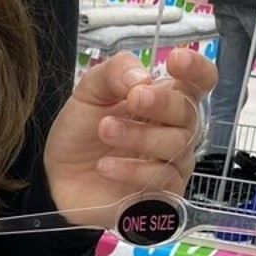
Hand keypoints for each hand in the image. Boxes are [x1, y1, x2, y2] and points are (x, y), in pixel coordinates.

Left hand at [44, 48, 216, 227]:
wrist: (56, 177)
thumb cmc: (80, 134)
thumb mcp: (89, 92)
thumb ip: (115, 72)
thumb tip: (143, 76)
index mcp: (164, 101)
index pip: (199, 83)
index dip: (197, 70)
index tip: (175, 60)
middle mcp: (175, 132)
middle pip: (189, 113)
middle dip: (162, 103)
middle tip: (133, 99)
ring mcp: (170, 165)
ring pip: (176, 146)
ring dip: (140, 135)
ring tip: (105, 130)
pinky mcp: (160, 195)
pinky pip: (162, 180)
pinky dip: (133, 170)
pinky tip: (105, 165)